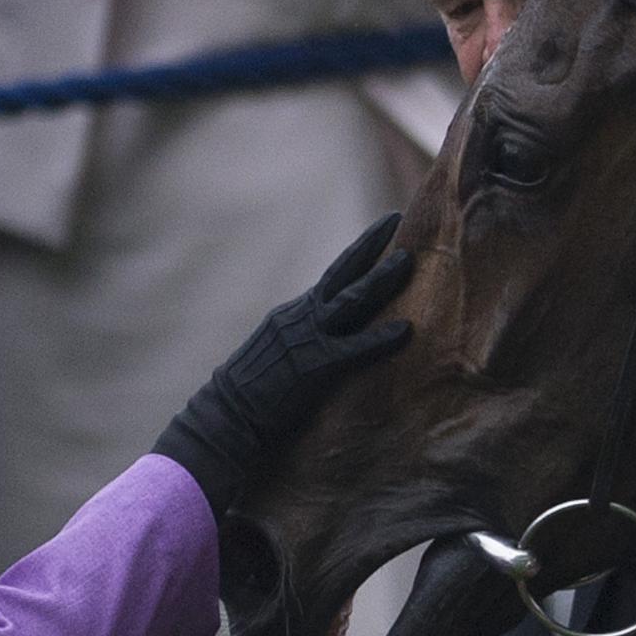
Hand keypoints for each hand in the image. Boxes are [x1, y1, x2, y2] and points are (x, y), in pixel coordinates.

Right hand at [152, 213, 412, 514]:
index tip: (378, 234)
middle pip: (341, 273)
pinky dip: (381, 338)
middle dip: (369, 245)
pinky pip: (355, 347)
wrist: (226, 416)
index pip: (331, 280)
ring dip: (382, 279)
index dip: (356, 256)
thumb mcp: (272, 353)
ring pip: (351, 300)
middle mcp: (299, 318)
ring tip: (409, 260)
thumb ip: (295, 340)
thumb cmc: (247, 394)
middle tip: (394, 219)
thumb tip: (314, 338)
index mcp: (291, 316)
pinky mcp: (315, 367)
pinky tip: (406, 330)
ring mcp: (307, 340)